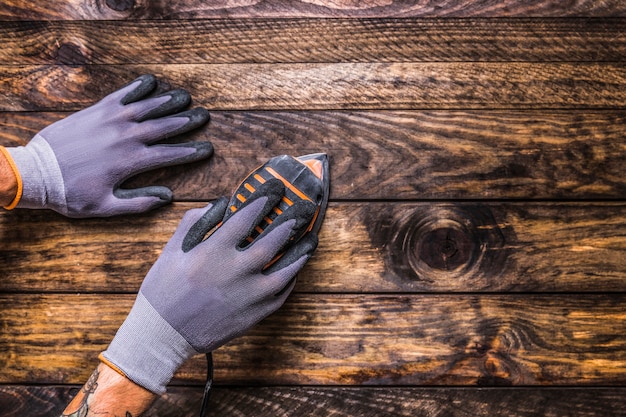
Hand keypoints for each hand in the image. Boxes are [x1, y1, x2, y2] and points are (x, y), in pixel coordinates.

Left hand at [4, 74, 210, 216]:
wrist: (37, 173)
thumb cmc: (70, 193)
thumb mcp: (105, 207)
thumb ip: (138, 203)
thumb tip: (166, 198)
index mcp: (130, 162)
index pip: (169, 154)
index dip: (191, 151)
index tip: (207, 148)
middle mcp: (125, 137)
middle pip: (164, 126)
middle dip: (187, 121)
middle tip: (204, 116)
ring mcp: (111, 120)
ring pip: (147, 107)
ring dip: (168, 101)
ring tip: (186, 97)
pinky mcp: (96, 110)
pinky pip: (122, 95)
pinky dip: (138, 87)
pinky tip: (151, 82)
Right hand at [100, 179, 317, 393]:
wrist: (162, 334)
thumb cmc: (163, 290)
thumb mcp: (171, 250)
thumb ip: (194, 222)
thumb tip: (218, 205)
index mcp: (214, 252)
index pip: (246, 218)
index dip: (263, 200)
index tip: (275, 190)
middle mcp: (235, 271)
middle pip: (272, 240)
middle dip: (290, 221)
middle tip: (301, 210)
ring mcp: (248, 295)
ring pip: (286, 269)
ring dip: (301, 252)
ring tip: (311, 239)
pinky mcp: (254, 314)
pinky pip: (281, 294)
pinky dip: (290, 280)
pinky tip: (294, 269)